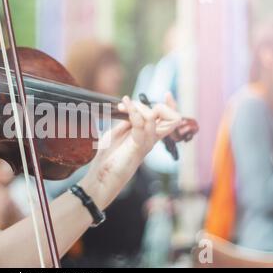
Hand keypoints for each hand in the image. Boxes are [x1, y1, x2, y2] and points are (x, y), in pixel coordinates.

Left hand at [79, 95, 181, 209]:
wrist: (100, 178)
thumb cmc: (107, 159)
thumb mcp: (117, 134)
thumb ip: (128, 122)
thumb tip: (133, 109)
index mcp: (148, 137)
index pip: (170, 120)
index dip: (172, 106)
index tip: (168, 93)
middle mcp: (151, 140)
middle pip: (169, 117)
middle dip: (150, 104)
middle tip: (128, 104)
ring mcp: (146, 144)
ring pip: (154, 117)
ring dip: (137, 107)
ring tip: (123, 106)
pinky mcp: (138, 148)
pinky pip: (141, 125)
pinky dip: (133, 111)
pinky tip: (124, 105)